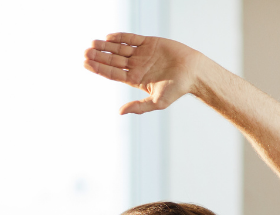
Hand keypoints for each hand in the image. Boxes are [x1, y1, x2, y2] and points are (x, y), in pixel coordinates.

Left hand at [84, 34, 201, 114]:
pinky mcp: (150, 43)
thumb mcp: (156, 102)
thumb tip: (120, 112)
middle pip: (113, 60)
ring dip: (106, 46)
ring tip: (93, 43)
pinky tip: (109, 37)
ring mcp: (142, 54)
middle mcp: (136, 66)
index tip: (86, 63)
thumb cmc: (177, 90)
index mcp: (135, 80)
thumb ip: (138, 107)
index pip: (113, 74)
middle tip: (85, 52)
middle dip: (99, 56)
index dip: (99, 68)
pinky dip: (121, 37)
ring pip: (120, 49)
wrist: (193, 72)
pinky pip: (132, 39)